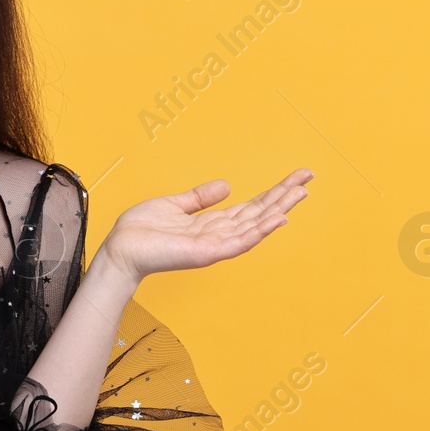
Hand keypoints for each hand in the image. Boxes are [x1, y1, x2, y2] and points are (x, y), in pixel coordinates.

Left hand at [96, 168, 313, 283]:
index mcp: (213, 223)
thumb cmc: (141, 230)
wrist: (120, 248)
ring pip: (255, 226)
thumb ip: (200, 197)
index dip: (274, 192)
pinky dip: (259, 231)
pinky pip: (238, 242)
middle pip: (259, 213)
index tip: (296, 177)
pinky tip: (277, 219)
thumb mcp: (174, 205)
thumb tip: (227, 185)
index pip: (251, 206)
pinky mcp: (206, 253)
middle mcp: (219, 235)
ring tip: (300, 193)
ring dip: (279, 209)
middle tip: (308, 179)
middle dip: (284, 196)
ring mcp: (215, 245)